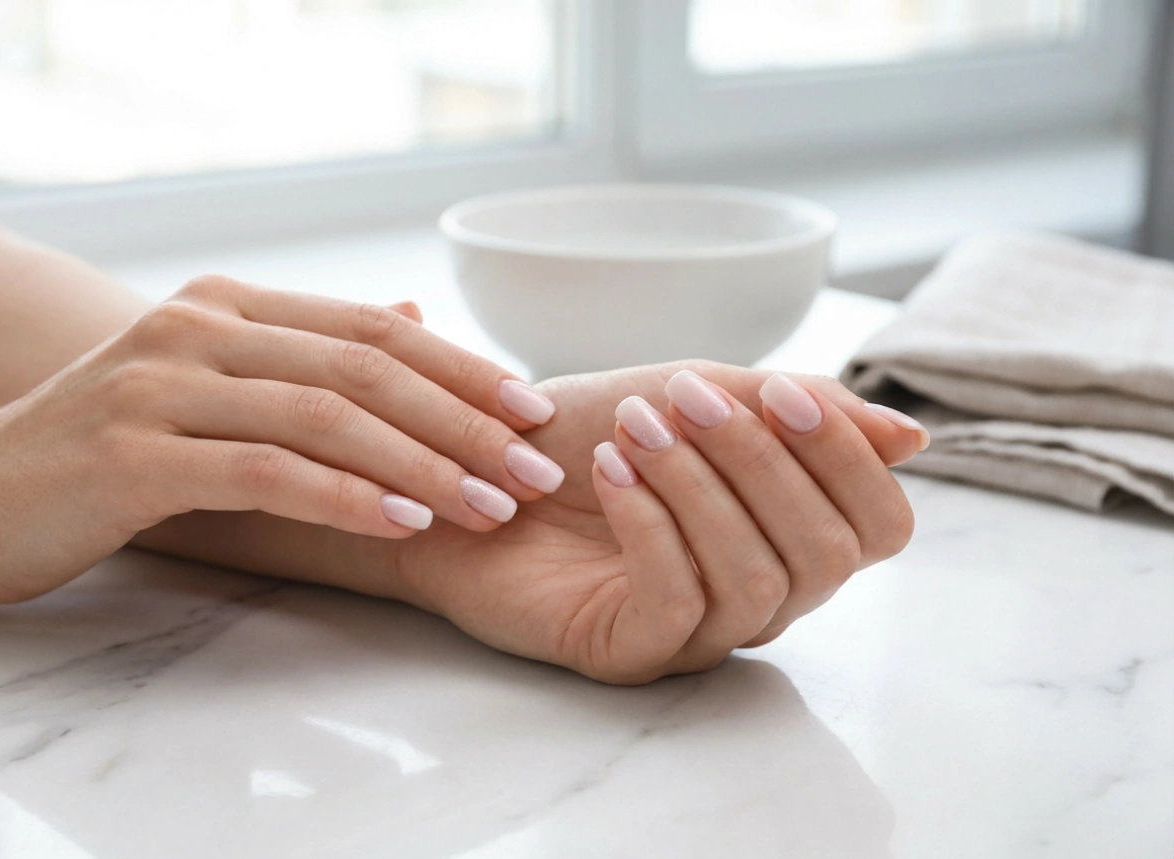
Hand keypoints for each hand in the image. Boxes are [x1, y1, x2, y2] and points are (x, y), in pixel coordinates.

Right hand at [0, 276, 565, 605]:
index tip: (532, 412)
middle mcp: (198, 328)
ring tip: (493, 505)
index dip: (462, 368)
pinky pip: (266, 471)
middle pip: (366, 367)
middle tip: (533, 470)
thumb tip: (410, 314)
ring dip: (424, 464)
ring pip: (326, 417)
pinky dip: (346, 496)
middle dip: (464, 421)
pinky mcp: (134, 455)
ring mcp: (162, 386)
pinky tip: (406, 522)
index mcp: (228, 306)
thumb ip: (306, 352)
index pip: (373, 328)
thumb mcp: (210, 384)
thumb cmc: (105, 447)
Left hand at [393, 361, 925, 683]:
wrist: (473, 474)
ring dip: (699, 488)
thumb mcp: (692, 398)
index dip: (848, 461)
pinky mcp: (630, 653)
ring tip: (635, 428)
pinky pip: (677, 605)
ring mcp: (697, 633)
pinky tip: (611, 473)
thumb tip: (910, 437)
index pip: (879, 527)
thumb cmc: (586, 435)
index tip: (779, 392)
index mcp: (788, 535)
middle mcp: (759, 595)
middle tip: (685, 399)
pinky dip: (651, 525)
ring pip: (755, 581)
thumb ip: (794, 412)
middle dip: (762, 463)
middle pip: (825, 555)